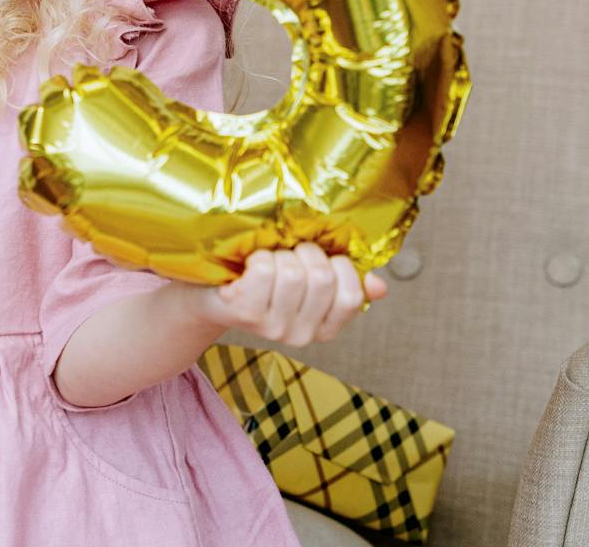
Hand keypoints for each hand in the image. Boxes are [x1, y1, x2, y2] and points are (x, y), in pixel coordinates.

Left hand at [192, 242, 387, 346]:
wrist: (208, 295)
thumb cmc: (261, 281)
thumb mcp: (307, 283)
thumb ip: (343, 283)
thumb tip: (381, 287)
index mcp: (325, 327)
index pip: (352, 297)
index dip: (340, 267)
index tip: (321, 257)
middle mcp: (302, 335)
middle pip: (321, 279)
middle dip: (306, 252)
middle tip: (289, 253)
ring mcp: (273, 328)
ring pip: (292, 273)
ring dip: (279, 254)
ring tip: (268, 259)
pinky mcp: (244, 313)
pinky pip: (264, 270)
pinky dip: (258, 257)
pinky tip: (248, 267)